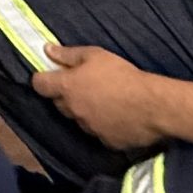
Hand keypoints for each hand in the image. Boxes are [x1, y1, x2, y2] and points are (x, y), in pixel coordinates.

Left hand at [31, 45, 168, 150]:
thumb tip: (47, 50)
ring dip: (84, 110)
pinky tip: (117, 115)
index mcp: (66, 88)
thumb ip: (68, 54)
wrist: (152, 105)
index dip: (42, 79)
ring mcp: (88, 128)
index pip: (39, 85)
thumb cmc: (122, 75)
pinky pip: (98, 132)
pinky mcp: (105, 142)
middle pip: (59, 103)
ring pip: (78, 118)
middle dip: (65, 95)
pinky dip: (103, 124)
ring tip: (105, 100)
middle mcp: (72, 110)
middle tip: (84, 85)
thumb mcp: (95, 55)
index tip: (50, 75)